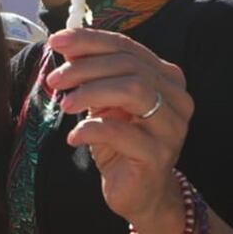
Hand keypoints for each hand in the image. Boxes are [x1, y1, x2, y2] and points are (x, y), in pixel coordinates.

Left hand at [47, 28, 194, 230]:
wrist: (140, 192)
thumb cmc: (121, 143)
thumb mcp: (104, 102)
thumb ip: (93, 74)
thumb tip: (66, 44)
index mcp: (167, 78)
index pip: (127, 47)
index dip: (90, 41)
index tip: (56, 41)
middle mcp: (177, 98)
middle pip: (130, 66)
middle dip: (85, 68)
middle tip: (55, 80)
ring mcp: (172, 127)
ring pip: (134, 91)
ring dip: (91, 92)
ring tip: (65, 105)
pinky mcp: (159, 156)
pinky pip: (122, 132)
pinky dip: (91, 129)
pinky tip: (74, 136)